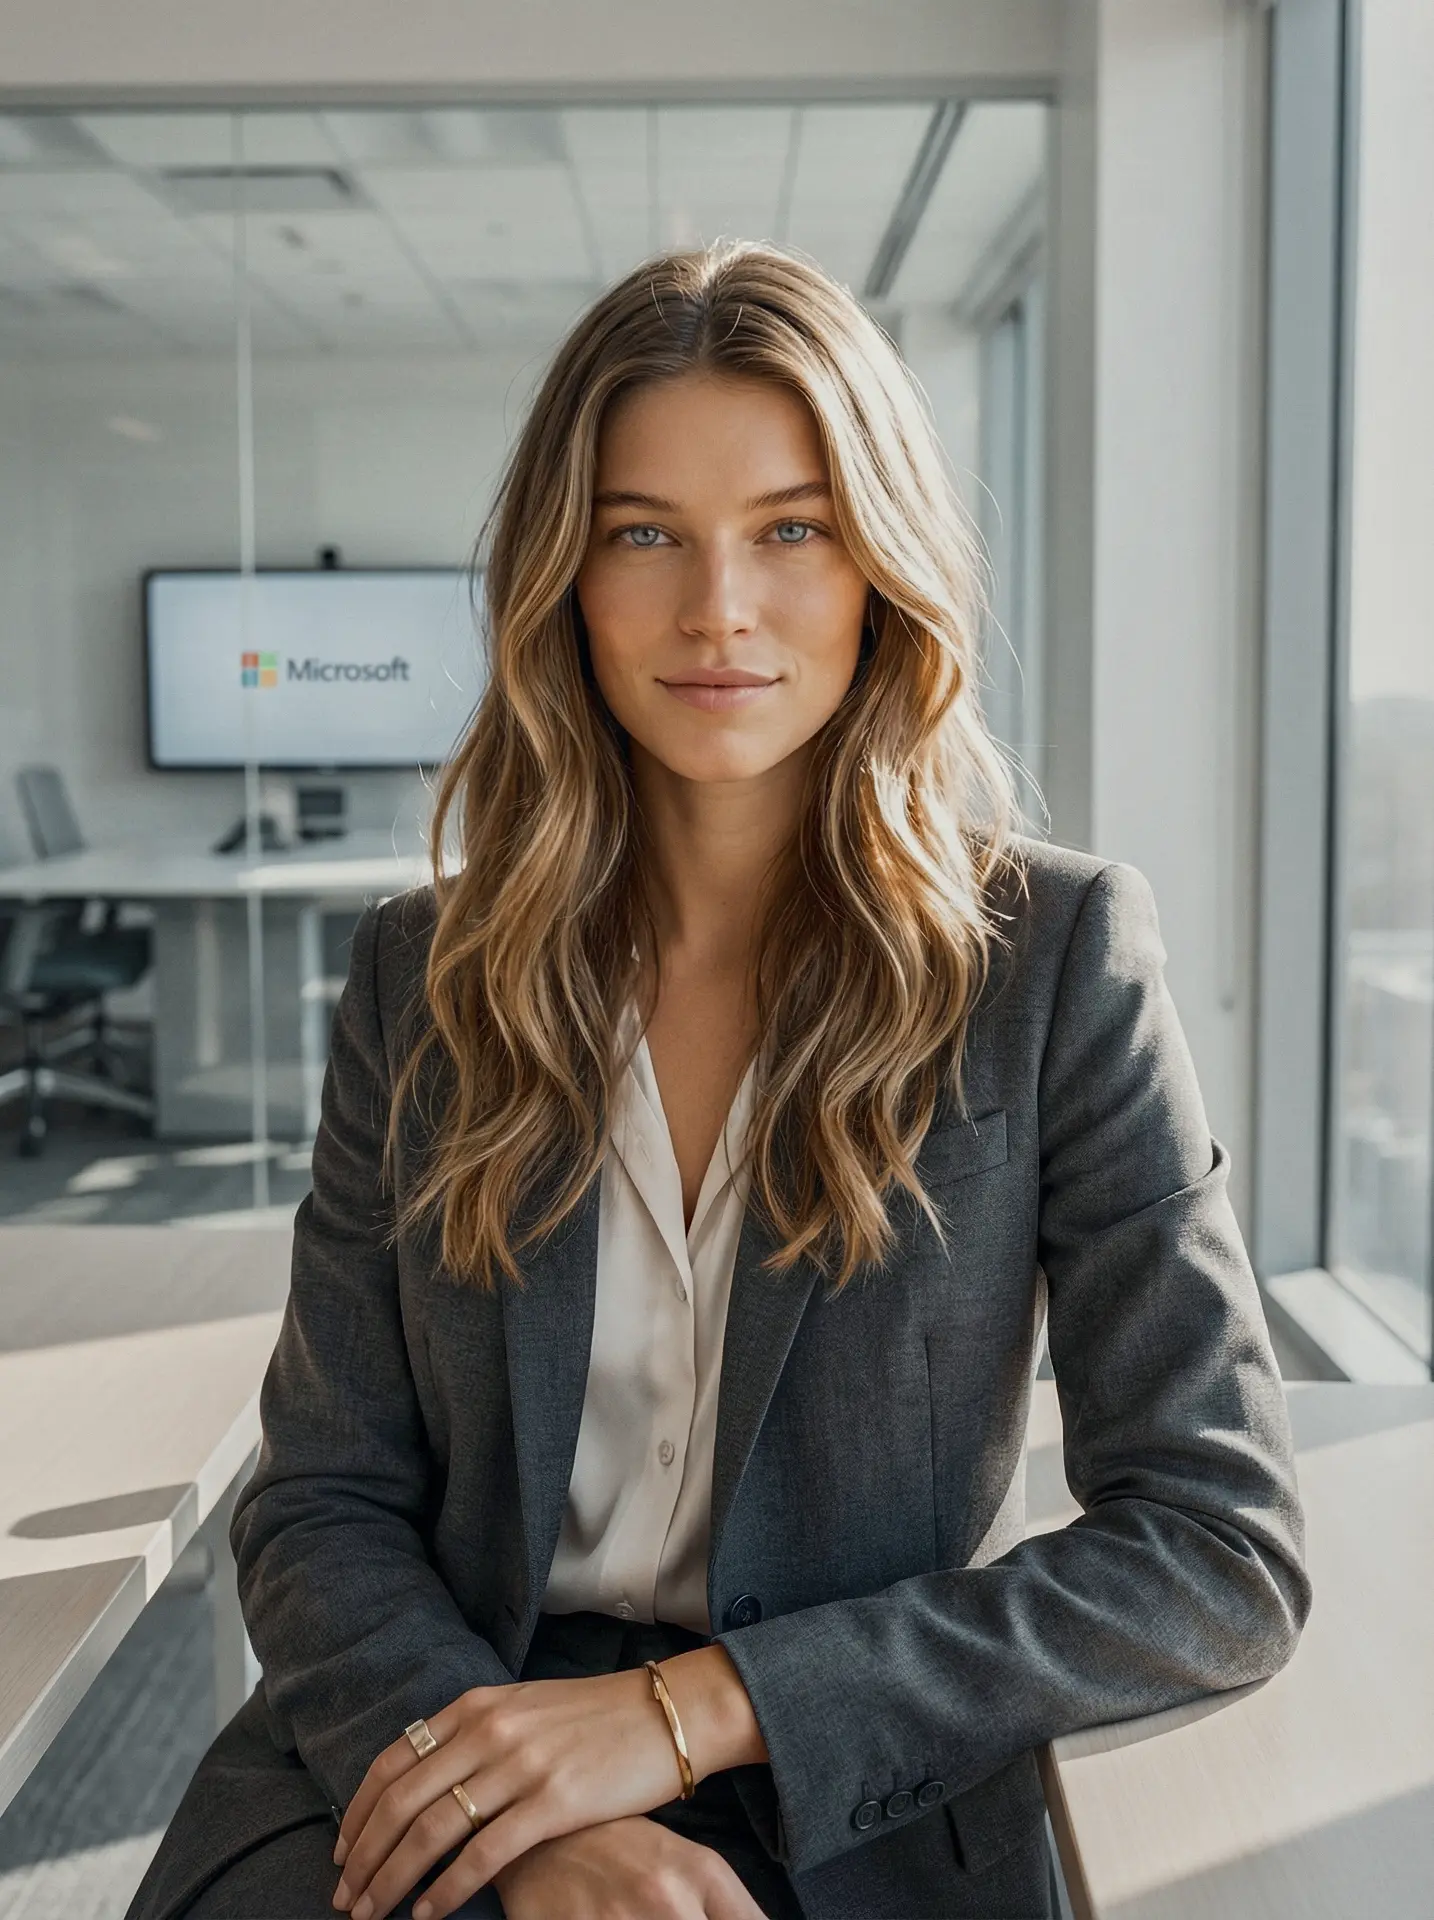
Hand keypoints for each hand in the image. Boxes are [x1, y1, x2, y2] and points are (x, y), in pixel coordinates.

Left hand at [331, 1646, 765, 1919]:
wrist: (665, 1713)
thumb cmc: (594, 1718)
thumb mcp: (522, 1709)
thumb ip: (473, 1736)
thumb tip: (424, 1780)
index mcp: (476, 1706)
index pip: (393, 1763)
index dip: (359, 1814)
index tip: (343, 1854)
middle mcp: (489, 1730)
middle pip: (402, 1803)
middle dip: (364, 1858)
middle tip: (345, 1899)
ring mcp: (520, 1765)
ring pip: (432, 1832)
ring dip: (393, 1880)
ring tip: (373, 1914)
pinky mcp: (553, 1802)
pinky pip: (483, 1854)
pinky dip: (447, 1889)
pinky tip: (428, 1914)